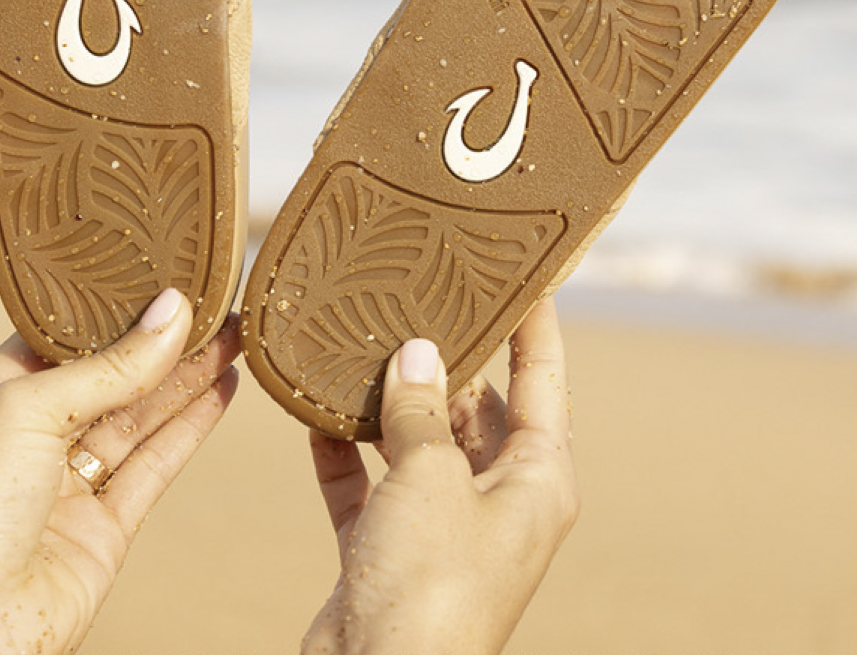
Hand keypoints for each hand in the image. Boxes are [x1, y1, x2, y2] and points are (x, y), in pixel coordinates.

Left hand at [0, 290, 238, 654]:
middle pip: (103, 374)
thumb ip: (110, 365)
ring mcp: (64, 487)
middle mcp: (23, 441)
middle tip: (211, 298)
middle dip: (156, 338)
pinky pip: (154, 465)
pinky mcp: (103, 530)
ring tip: (233, 331)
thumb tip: (174, 313)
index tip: (150, 269)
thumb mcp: (27, 408)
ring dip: (185, 375)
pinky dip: (190, 427)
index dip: (101, 304)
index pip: (50, 337)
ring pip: (137, 416)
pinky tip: (223, 388)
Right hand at [302, 298, 577, 654]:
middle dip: (447, 355)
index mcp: (536, 481)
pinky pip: (367, 482)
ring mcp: (440, 527)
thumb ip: (420, 410)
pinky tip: (314, 408)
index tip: (524, 269)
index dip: (535, 322)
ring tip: (361, 338)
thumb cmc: (430, 588)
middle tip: (419, 293)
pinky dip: (343, 449)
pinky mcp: (387, 550)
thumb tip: (417, 354)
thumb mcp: (431, 477)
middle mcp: (495, 501)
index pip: (542, 380)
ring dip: (388, 400)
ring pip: (417, 441)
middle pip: (476, 407)